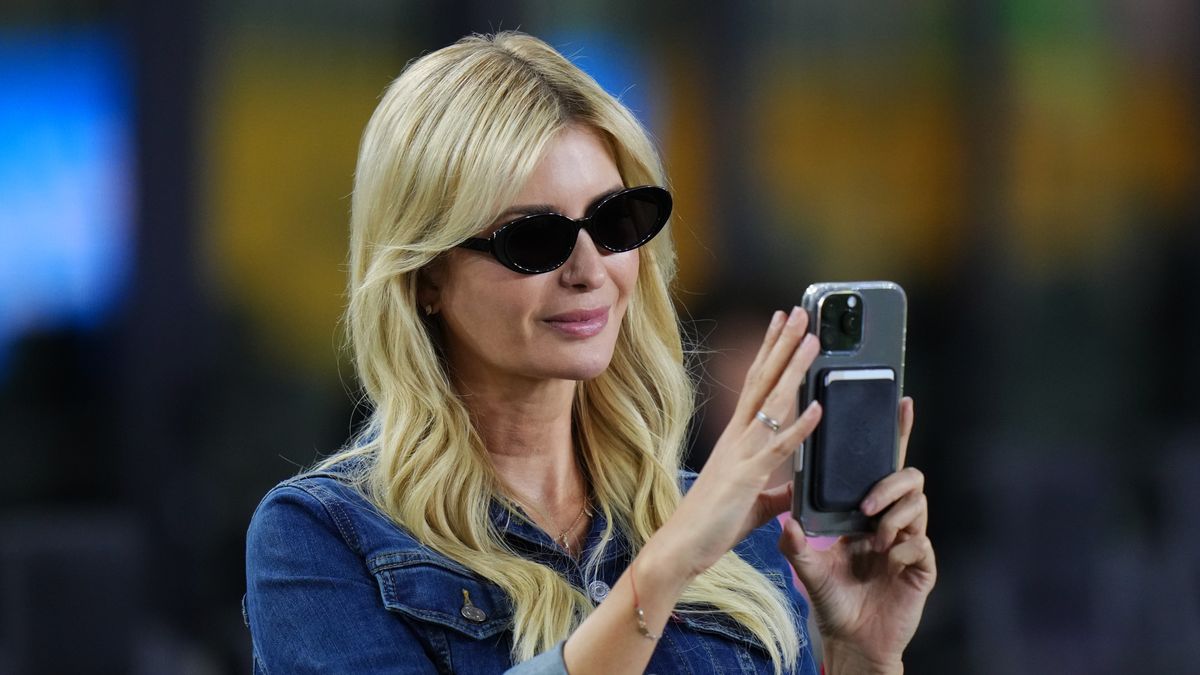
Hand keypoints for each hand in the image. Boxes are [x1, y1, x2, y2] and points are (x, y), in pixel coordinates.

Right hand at [662, 306, 822, 576]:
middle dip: (783, 344)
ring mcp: (741, 454)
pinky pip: (778, 448)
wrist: (679, 549)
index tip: (783, 323)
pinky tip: (817, 407)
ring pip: (773, 402)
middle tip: (801, 311)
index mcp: (737, 439)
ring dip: (794, 369)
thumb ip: (779, 489)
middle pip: (763, 379)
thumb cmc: (711, 525)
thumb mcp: (755, 502)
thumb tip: (800, 485)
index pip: (756, 384)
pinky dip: (799, 426)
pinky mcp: (747, 477)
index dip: (771, 352)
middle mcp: (737, 438)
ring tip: (813, 339)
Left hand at [779, 398, 935, 673]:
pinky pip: (921, 543)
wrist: (851, 640)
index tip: (901, 402)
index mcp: (866, 511)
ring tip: (873, 541)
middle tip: (866, 505)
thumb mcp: (806, 568)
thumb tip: (787, 519)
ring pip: (919, 506)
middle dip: (890, 484)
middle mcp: (891, 520)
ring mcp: (909, 542)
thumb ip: (796, 543)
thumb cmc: (832, 600)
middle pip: (909, 478)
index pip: (882, 466)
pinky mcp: (922, 566)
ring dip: (894, 517)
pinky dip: (902, 547)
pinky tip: (886, 562)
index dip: (895, 435)